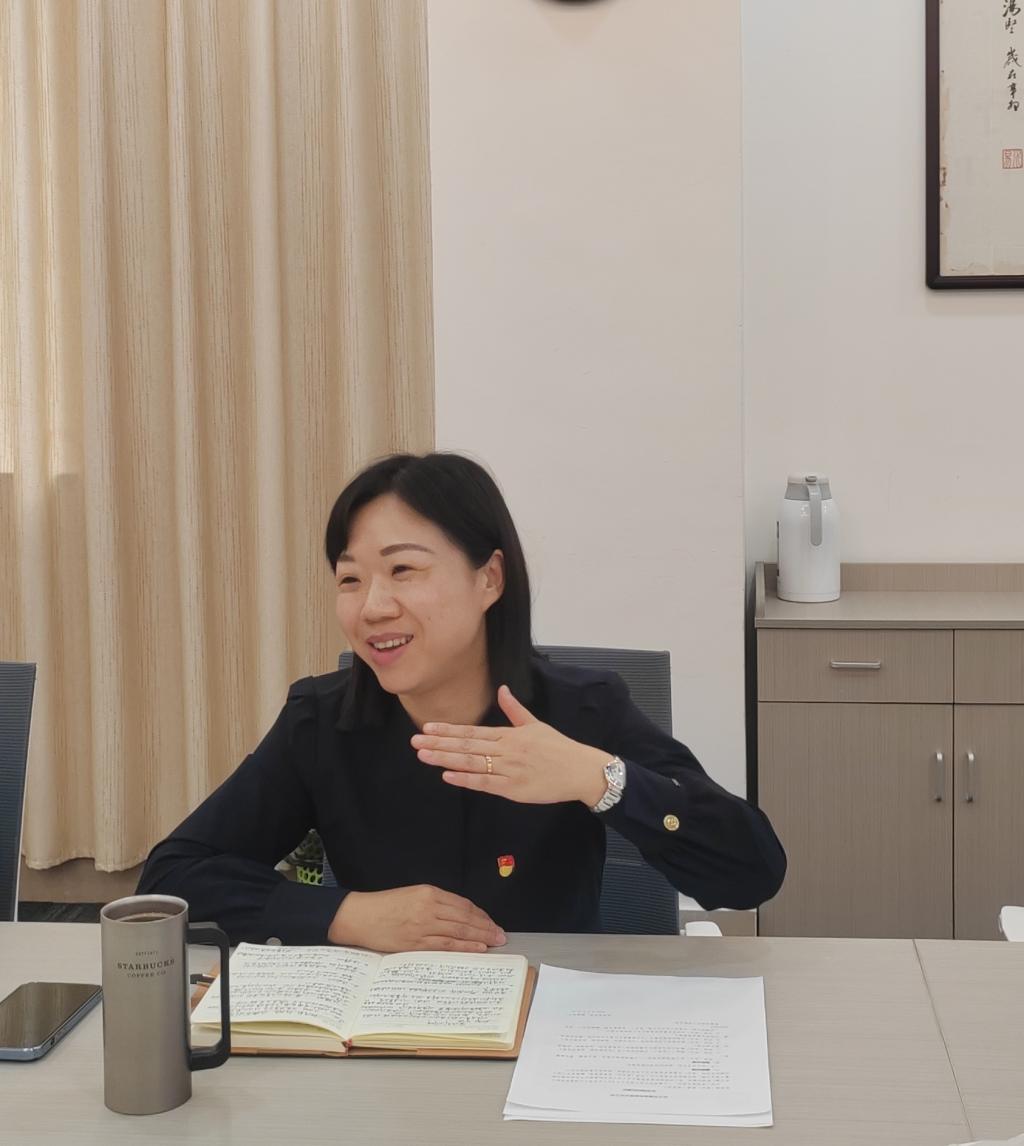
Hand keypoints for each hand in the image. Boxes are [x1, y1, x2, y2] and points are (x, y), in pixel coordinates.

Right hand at [327, 885, 506, 952]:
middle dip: (486, 926)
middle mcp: (428, 907)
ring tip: (495, 942)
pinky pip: (446, 945)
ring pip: (459, 931)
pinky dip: (465, 946)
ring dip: (480, 937)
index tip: (491, 922)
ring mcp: (423, 925)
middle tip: (501, 934)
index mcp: (428, 892)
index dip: (481, 915)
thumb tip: (459, 917)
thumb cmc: (384, 906)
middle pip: (465, 917)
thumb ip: (435, 903)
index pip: (463, 904)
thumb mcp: (412, 895)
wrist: (359, 916)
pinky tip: (477, 948)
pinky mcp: (416, 942)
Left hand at [411, 685, 609, 805]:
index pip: (472, 731)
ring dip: (446, 760)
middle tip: (415, 742)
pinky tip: (448, 776)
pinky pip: (485, 784)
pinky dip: (466, 780)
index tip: (427, 728)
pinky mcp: (514, 789)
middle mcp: (506, 750)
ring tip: (424, 756)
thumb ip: (515, 709)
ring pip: (472, 764)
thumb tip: (502, 689)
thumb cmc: (558, 748)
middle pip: (467, 746)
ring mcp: (509, 770)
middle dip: (439, 744)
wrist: (580, 770)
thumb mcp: (536, 724)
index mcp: (509, 734)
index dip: (448, 730)